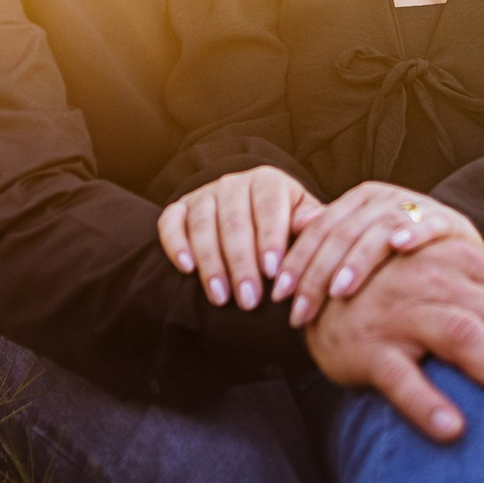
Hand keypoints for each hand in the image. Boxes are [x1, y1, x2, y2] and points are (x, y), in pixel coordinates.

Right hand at [156, 166, 320, 311]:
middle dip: (242, 263)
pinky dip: (176, 244)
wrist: (254, 219)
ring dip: (211, 263)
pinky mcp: (180, 208)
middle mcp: (234, 183)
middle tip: (249, 300)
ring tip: (221, 298)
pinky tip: (186, 268)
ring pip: (203, 224)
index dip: (269, 239)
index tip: (273, 272)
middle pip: (234, 220)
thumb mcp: (303, 221)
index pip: (268, 207)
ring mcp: (204, 194)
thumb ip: (310, 223)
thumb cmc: (287, 227)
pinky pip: (171, 222)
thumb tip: (312, 223)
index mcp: (268, 181)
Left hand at [277, 182, 483, 327]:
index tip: (280, 298)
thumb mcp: (363, 255)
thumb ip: (330, 258)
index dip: (296, 263)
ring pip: (377, 230)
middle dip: (317, 274)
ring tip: (339, 291)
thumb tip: (281, 282)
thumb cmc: (403, 263)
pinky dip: (413, 233)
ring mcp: (414, 206)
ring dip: (357, 260)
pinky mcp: (447, 220)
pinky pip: (427, 224)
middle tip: (300, 310)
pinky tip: (399, 249)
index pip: (317, 231)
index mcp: (356, 202)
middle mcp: (381, 198)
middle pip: (341, 234)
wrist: (462, 255)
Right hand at [305, 243, 483, 443]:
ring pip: (464, 337)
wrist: (316, 285)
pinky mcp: (367, 345)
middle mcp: (437, 282)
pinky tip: (455, 431)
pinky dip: (427, 402)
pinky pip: (400, 375)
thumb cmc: (396, 291)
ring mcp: (401, 312)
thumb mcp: (452, 283)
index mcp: (462, 265)